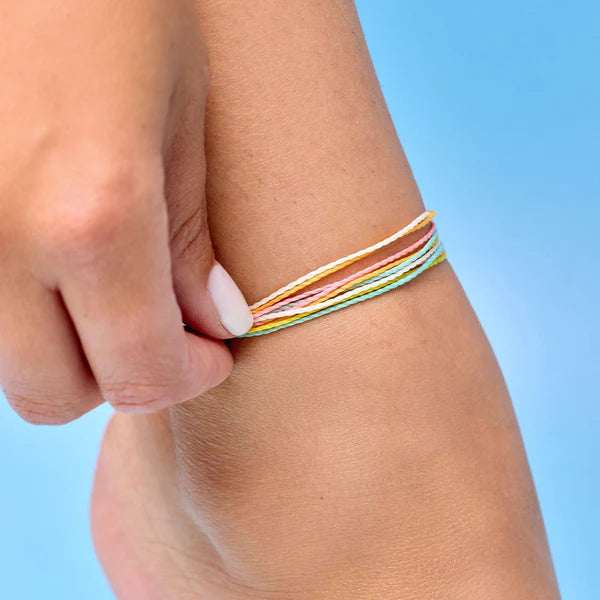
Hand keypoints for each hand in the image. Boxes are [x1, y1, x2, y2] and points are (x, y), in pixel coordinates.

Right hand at [0, 0, 252, 423]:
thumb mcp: (181, 115)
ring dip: (65, 351)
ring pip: (5, 363)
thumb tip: (215, 326)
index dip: (187, 378)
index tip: (213, 353)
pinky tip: (53, 258)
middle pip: (54, 395)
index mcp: (89, 216)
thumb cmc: (115, 3)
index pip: (140, 375)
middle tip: (163, 328)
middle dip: (121, 375)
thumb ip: (190, 239)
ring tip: (108, 290)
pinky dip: (21, 310)